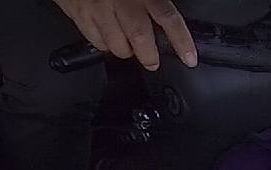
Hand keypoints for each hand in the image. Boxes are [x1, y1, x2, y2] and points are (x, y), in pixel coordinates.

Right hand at [53, 0, 197, 70]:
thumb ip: (152, 0)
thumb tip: (166, 19)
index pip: (168, 18)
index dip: (181, 41)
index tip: (189, 58)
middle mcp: (122, 1)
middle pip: (140, 38)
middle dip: (148, 56)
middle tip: (152, 62)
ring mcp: (99, 9)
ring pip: (117, 45)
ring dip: (125, 51)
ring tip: (128, 47)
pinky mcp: (80, 15)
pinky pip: (96, 41)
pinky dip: (104, 45)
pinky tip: (108, 38)